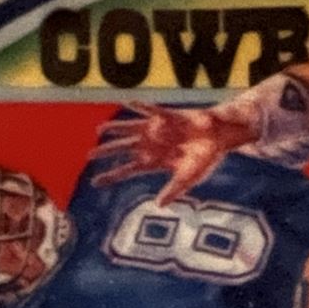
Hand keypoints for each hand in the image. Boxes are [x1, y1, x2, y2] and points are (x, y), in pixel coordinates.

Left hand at [89, 102, 253, 203]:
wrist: (219, 138)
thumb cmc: (204, 159)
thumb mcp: (188, 178)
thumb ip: (173, 190)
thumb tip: (159, 205)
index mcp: (154, 162)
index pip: (128, 170)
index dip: (111, 176)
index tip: (94, 183)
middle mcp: (151, 145)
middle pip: (123, 149)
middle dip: (106, 151)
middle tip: (89, 156)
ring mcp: (157, 130)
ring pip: (130, 128)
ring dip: (115, 129)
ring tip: (100, 130)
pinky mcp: (168, 117)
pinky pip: (152, 110)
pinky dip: (141, 107)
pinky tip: (129, 102)